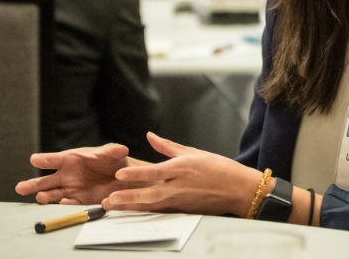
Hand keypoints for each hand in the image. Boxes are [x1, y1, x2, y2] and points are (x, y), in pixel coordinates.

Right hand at [14, 142, 140, 204]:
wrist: (120, 178)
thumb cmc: (112, 161)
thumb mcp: (113, 154)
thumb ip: (113, 151)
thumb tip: (121, 148)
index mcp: (70, 159)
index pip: (54, 159)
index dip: (45, 159)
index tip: (34, 159)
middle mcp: (66, 175)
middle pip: (45, 181)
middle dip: (33, 184)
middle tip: (20, 188)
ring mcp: (70, 189)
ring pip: (53, 194)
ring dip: (45, 196)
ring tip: (40, 197)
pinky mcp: (78, 201)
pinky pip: (69, 204)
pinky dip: (65, 205)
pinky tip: (62, 204)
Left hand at [103, 132, 261, 215]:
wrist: (238, 189)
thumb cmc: (219, 168)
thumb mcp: (193, 152)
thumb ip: (168, 146)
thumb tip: (150, 136)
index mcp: (182, 167)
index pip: (154, 170)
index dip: (136, 174)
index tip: (120, 174)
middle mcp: (179, 185)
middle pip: (149, 193)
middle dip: (128, 197)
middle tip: (109, 199)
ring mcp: (181, 200)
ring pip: (151, 204)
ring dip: (132, 206)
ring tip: (115, 206)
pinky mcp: (183, 210)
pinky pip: (160, 210)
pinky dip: (145, 211)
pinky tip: (133, 212)